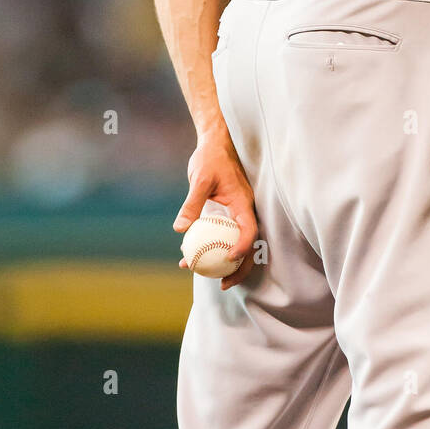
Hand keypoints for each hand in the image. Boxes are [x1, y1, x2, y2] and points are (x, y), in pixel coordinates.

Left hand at [174, 131, 258, 290]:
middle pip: (248, 245)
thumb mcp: (199, 180)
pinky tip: (190, 256)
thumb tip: (180, 229)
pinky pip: (222, 235)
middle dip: (239, 268)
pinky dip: (211, 248)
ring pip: (235, 244)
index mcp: (243, 203)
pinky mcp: (227, 214)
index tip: (229, 259)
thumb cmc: (210, 159)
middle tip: (222, 284)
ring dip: (224, 263)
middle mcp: (244, 211)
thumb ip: (192, 204)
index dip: (242, 246)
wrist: (215, 144)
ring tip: (202, 275)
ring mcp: (236, 214)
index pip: (249, 229)